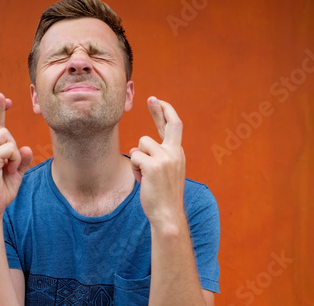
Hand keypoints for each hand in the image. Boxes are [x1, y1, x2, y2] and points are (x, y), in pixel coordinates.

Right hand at [0, 93, 32, 217]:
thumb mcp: (15, 174)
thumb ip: (22, 160)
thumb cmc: (0, 192)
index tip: (1, 99)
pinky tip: (10, 171)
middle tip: (2, 95)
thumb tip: (28, 148)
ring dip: (14, 151)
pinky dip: (15, 160)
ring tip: (11, 168)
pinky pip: (10, 149)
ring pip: (6, 135)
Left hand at [130, 97, 185, 221]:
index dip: (165, 113)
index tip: (158, 101)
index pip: (173, 127)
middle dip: (159, 109)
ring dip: (138, 159)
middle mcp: (175, 153)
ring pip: (141, 144)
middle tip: (151, 98)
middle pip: (168, 124)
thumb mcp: (163, 173)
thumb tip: (137, 149)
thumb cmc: (162, 195)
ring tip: (145, 176)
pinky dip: (135, 169)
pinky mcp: (154, 166)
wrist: (167, 214)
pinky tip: (143, 181)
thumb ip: (155, 157)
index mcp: (178, 153)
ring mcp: (166, 158)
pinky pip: (135, 157)